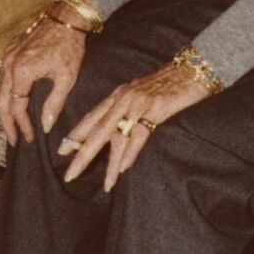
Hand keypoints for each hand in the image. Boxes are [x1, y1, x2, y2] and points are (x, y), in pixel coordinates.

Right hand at [0, 12, 87, 148]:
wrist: (66, 17)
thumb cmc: (68, 47)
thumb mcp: (66, 78)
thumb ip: (54, 104)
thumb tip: (46, 126)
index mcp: (22, 73)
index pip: (17, 108)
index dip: (22, 125)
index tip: (29, 137)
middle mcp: (9, 65)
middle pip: (0, 101)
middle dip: (6, 123)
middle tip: (13, 138)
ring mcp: (7, 56)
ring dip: (3, 108)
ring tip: (10, 124)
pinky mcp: (10, 49)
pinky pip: (1, 75)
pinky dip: (3, 92)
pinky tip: (10, 99)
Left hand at [58, 61, 208, 191]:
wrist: (191, 69)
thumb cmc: (168, 84)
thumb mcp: (141, 94)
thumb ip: (127, 109)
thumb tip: (117, 132)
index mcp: (118, 95)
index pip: (92, 117)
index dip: (77, 135)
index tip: (62, 151)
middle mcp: (124, 98)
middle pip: (98, 129)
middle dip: (82, 153)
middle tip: (70, 173)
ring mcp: (138, 103)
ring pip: (117, 136)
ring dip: (109, 162)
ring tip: (105, 184)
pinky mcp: (155, 108)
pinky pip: (139, 134)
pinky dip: (130, 152)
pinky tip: (124, 168)